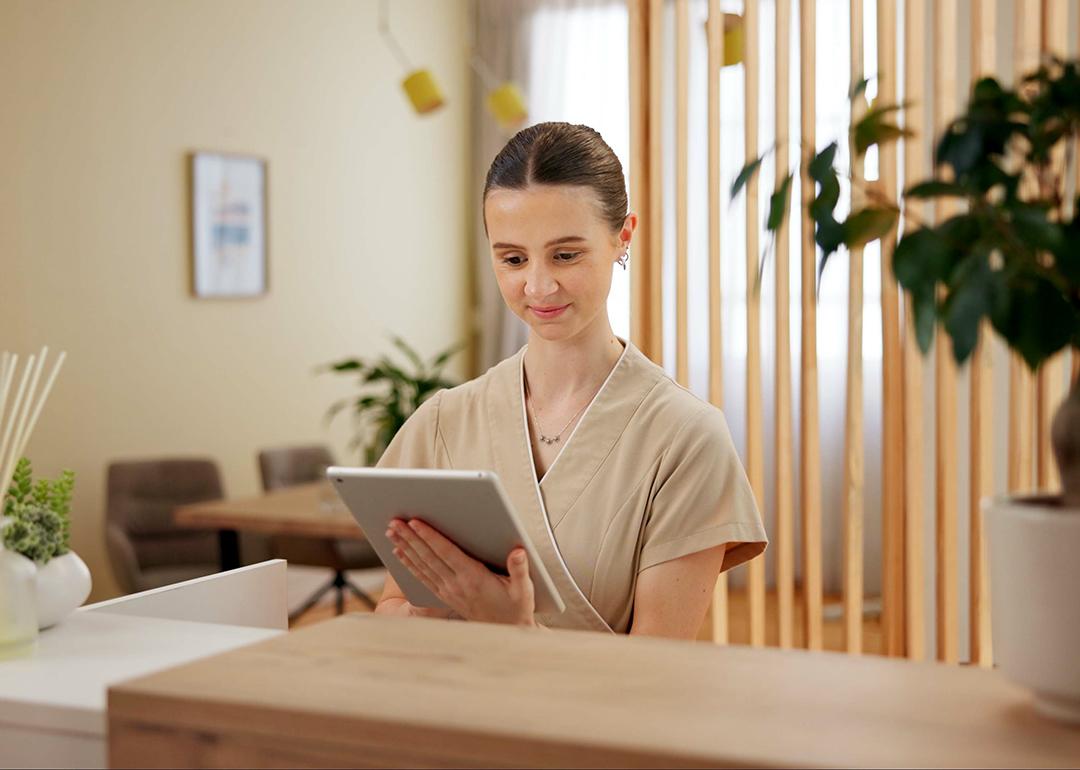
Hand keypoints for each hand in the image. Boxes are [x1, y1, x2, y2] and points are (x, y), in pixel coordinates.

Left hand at [386, 518, 535, 625]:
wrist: (506, 632)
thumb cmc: (515, 608)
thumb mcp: (524, 589)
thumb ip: (520, 569)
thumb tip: (518, 552)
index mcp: (473, 579)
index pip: (446, 553)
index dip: (430, 537)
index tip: (415, 522)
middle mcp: (456, 585)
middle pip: (428, 557)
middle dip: (410, 537)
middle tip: (394, 522)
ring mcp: (448, 591)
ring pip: (422, 565)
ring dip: (405, 547)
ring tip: (391, 532)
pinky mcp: (445, 595)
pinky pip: (422, 577)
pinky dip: (409, 564)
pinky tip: (398, 553)